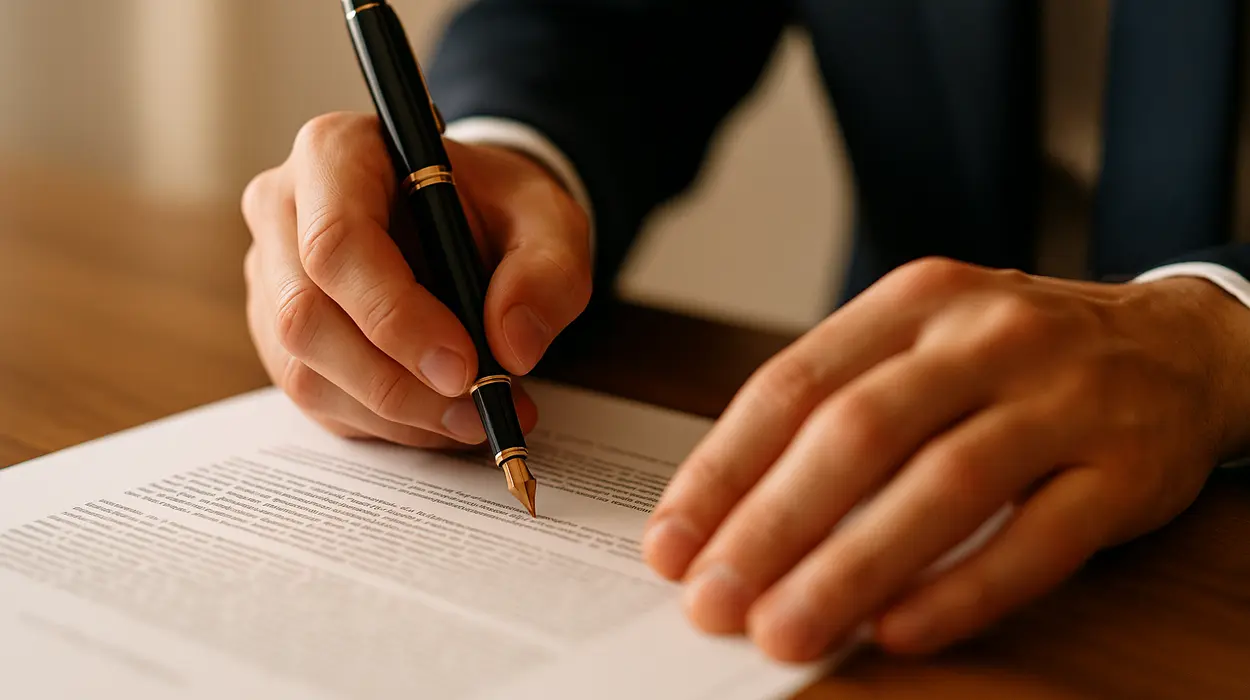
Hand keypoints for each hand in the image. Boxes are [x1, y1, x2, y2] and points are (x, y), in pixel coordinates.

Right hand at [242, 112, 590, 446]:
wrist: (469, 222)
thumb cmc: (498, 208)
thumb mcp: (549, 220)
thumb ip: (547, 271)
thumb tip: (511, 345)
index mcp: (335, 153)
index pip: (337, 243)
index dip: (395, 315)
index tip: (464, 366)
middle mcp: (283, 210)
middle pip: (306, 316)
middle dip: (397, 382)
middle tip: (477, 410)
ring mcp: (270, 277)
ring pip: (305, 369)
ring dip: (396, 413)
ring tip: (475, 419)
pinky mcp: (279, 334)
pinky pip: (315, 398)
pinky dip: (385, 424)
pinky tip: (442, 419)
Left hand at [642, 257, 1249, 660]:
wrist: (1181, 344)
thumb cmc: (1017, 359)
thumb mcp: (925, 345)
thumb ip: (837, 408)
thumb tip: (730, 516)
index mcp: (913, 302)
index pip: (792, 384)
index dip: (722, 470)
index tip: (671, 543)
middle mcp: (984, 337)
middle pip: (857, 432)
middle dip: (771, 525)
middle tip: (713, 602)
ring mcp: (1062, 399)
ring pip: (943, 485)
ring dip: (852, 567)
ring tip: (785, 630)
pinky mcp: (1125, 469)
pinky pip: (1036, 539)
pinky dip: (963, 589)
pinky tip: (899, 630)